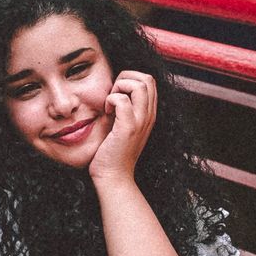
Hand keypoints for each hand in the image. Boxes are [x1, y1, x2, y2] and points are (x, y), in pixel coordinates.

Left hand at [89, 70, 156, 184]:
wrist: (113, 177)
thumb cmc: (112, 152)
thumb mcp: (123, 125)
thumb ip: (124, 108)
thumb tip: (113, 90)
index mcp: (149, 114)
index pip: (149, 81)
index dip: (131, 80)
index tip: (117, 95)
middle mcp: (149, 116)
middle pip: (147, 78)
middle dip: (126, 79)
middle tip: (112, 95)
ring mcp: (140, 122)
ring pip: (139, 85)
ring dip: (119, 87)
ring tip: (110, 104)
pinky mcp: (128, 128)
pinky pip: (122, 100)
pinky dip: (110, 100)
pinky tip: (106, 113)